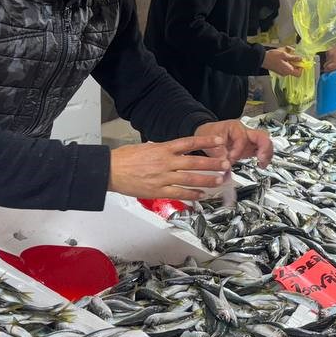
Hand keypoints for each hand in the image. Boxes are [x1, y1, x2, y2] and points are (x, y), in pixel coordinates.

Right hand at [108, 136, 229, 200]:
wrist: (109, 170)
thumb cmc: (124, 159)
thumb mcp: (146, 147)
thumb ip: (162, 150)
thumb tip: (174, 150)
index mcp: (163, 148)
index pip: (189, 143)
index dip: (206, 142)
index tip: (219, 141)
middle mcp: (165, 162)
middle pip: (194, 161)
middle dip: (213, 163)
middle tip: (226, 164)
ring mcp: (162, 177)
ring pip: (190, 178)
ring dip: (207, 180)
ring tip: (220, 180)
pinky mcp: (158, 191)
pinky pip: (179, 193)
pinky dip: (192, 194)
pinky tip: (202, 195)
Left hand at [195, 120, 272, 166]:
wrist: (207, 133)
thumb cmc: (209, 134)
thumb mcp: (209, 142)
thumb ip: (218, 154)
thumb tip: (226, 165)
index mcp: (235, 127)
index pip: (242, 138)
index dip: (237, 150)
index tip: (230, 159)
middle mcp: (245, 131)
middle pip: (262, 136)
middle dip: (264, 148)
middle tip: (261, 160)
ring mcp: (249, 139)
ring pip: (265, 142)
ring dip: (266, 153)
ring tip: (262, 164)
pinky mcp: (250, 147)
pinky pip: (262, 149)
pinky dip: (264, 157)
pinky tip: (261, 165)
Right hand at [263, 47, 303, 76]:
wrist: (262, 59)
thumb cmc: (273, 57)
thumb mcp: (284, 55)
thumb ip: (293, 57)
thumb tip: (301, 59)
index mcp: (288, 70)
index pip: (299, 74)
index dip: (301, 68)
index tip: (300, 61)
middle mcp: (286, 73)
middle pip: (295, 69)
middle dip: (295, 61)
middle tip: (293, 54)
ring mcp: (282, 72)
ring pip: (290, 66)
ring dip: (290, 59)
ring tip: (287, 52)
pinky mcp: (279, 70)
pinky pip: (286, 66)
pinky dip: (286, 61)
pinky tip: (283, 55)